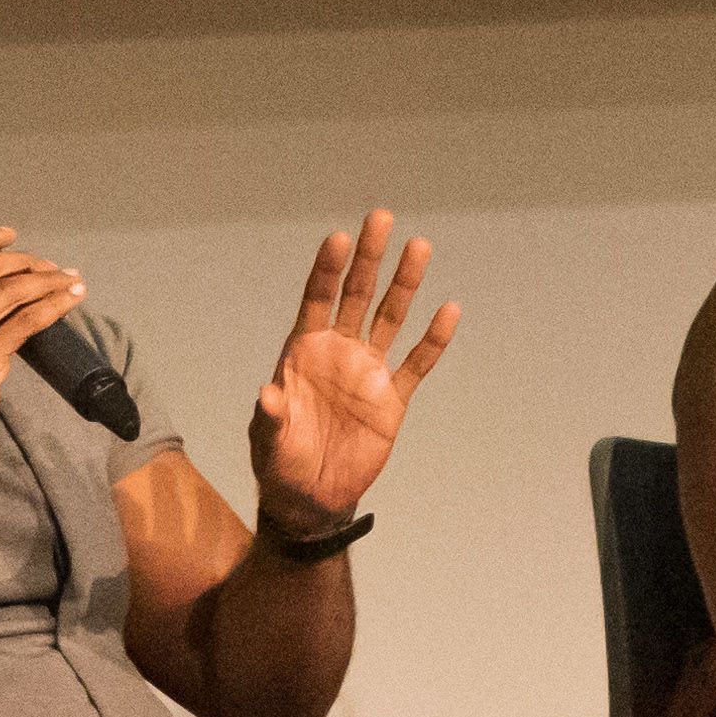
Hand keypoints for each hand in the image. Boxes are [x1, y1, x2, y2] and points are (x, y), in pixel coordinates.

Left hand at [251, 210, 462, 537]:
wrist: (311, 498)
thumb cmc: (279, 463)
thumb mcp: (267, 440)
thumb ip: (270, 415)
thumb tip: (267, 394)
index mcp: (303, 351)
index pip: (317, 298)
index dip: (327, 269)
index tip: (339, 239)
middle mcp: (338, 352)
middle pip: (356, 294)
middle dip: (369, 258)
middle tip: (380, 218)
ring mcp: (367, 372)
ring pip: (390, 318)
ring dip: (404, 284)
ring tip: (419, 246)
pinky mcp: (392, 399)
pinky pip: (417, 364)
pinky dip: (433, 340)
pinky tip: (448, 311)